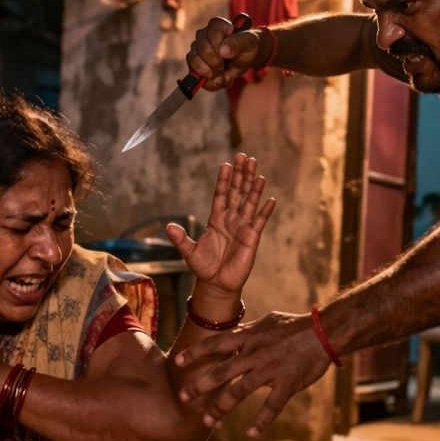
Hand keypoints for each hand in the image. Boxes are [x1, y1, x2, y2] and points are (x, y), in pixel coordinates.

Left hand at [168, 153, 274, 296]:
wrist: (217, 284)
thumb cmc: (204, 267)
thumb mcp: (189, 252)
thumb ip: (181, 239)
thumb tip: (168, 227)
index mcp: (216, 219)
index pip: (221, 194)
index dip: (224, 180)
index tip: (226, 164)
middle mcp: (231, 219)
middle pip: (238, 192)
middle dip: (240, 175)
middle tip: (244, 156)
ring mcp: (243, 227)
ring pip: (250, 202)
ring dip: (254, 187)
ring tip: (257, 170)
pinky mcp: (252, 238)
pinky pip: (260, 221)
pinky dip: (265, 211)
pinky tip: (271, 199)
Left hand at [175, 312, 330, 434]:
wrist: (325, 331)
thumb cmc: (294, 326)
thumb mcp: (266, 323)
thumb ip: (247, 333)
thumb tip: (232, 336)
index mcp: (249, 337)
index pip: (216, 343)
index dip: (196, 352)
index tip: (177, 362)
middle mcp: (255, 354)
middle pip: (221, 372)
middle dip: (199, 386)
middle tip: (183, 398)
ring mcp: (271, 370)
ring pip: (240, 392)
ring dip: (221, 408)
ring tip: (208, 422)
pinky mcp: (288, 384)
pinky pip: (272, 406)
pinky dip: (261, 421)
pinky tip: (251, 433)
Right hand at [186, 17, 271, 90]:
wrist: (245, 58)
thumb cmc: (247, 46)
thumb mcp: (249, 42)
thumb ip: (238, 43)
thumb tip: (223, 51)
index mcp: (216, 25)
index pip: (212, 34)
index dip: (219, 47)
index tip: (228, 54)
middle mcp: (203, 35)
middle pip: (202, 49)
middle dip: (215, 63)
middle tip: (225, 66)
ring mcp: (196, 49)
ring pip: (194, 61)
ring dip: (209, 72)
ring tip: (221, 72)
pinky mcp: (194, 64)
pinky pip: (194, 74)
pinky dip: (207, 81)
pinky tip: (218, 78)